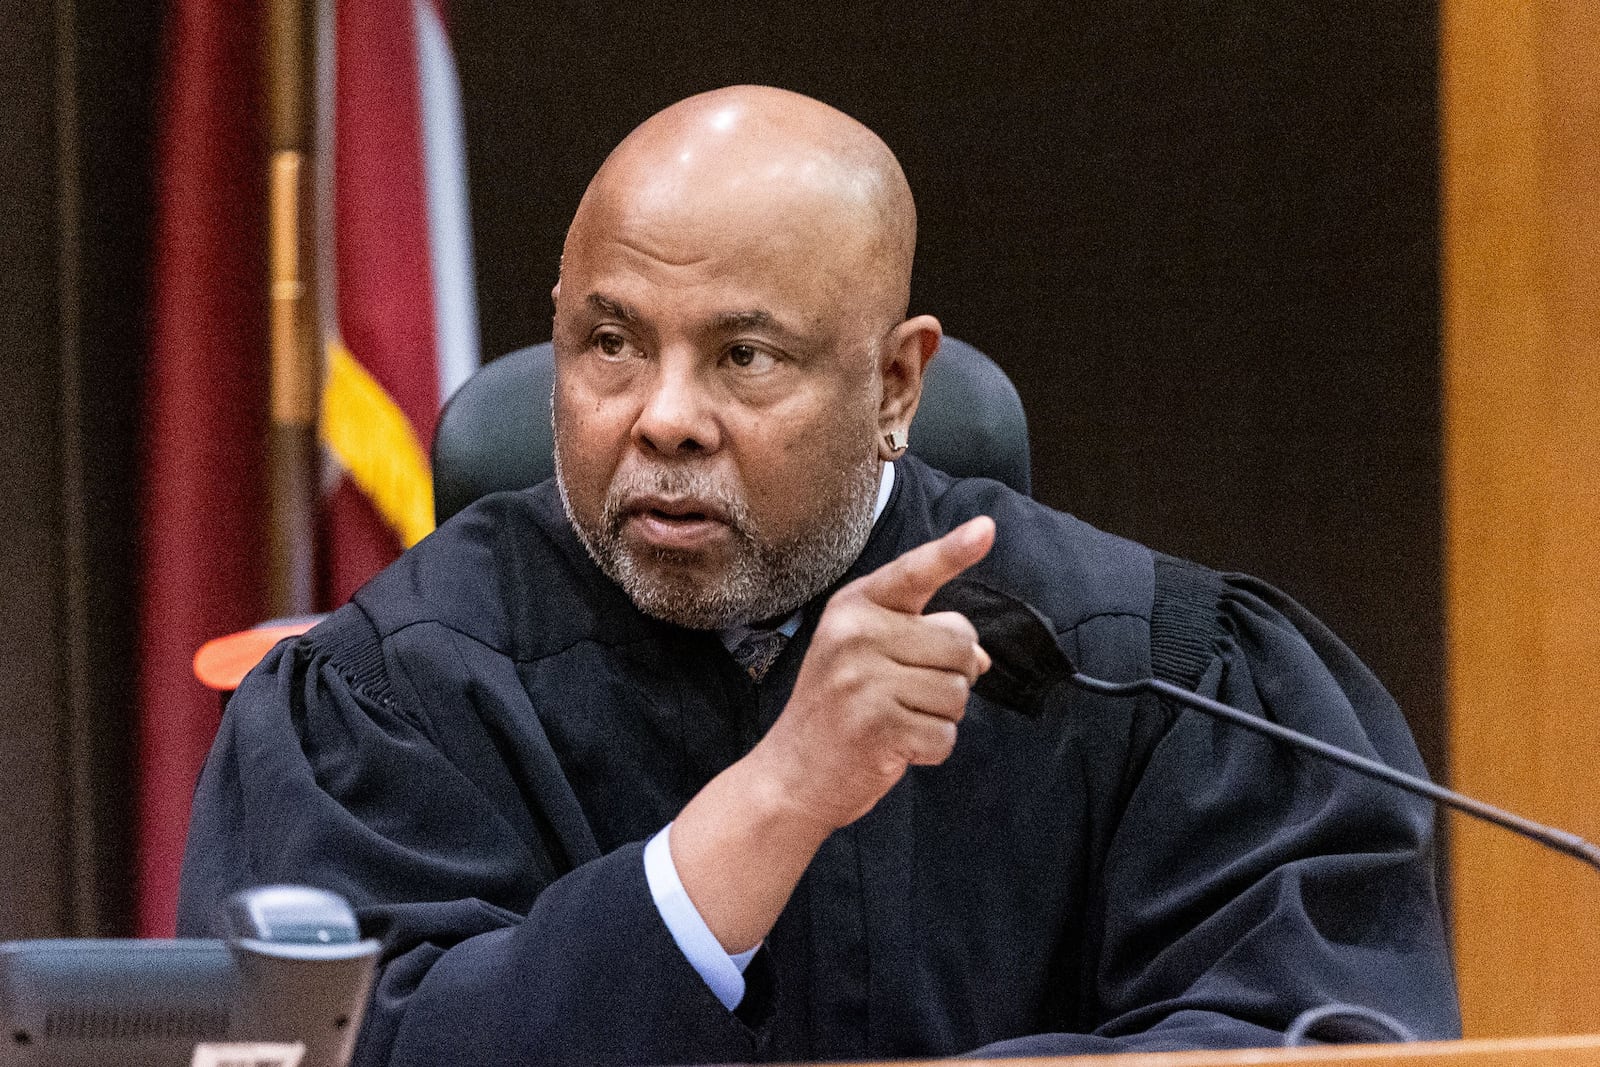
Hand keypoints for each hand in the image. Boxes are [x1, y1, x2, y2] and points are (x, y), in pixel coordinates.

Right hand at [751, 515, 995, 833]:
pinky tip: (895, 748)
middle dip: (953, 673)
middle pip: (960, 640)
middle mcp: (855, 633)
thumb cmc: (838, 710)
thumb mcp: (867, 658)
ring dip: (940, 716)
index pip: (914, 572)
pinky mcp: (877, 726)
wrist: (790, 776)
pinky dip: (931, 749)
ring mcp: (863, 680)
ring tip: (896, 720)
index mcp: (854, 606)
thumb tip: (981, 658)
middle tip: (908, 693)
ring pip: (959, 692)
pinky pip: (946, 735)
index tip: (987, 528)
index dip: (953, 551)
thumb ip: (922, 642)